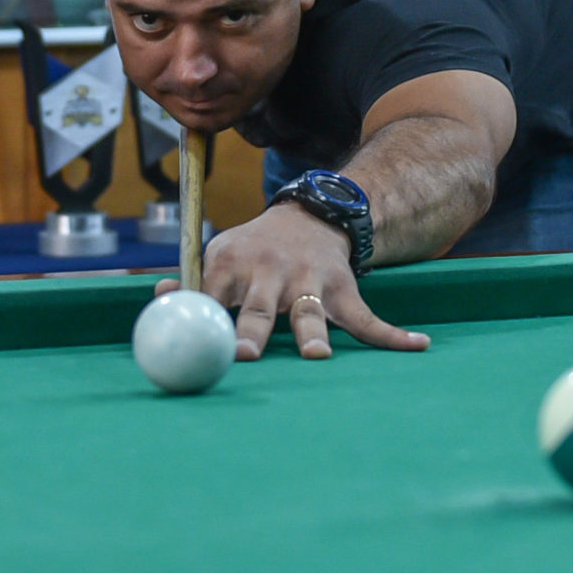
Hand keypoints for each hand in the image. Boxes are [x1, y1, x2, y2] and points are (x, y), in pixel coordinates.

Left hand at [158, 204, 427, 360]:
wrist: (309, 216)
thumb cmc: (253, 249)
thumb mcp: (219, 254)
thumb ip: (192, 283)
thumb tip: (157, 301)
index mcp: (233, 264)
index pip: (213, 291)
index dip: (203, 311)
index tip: (195, 335)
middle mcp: (271, 272)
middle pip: (259, 306)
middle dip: (252, 329)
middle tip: (245, 354)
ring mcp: (310, 282)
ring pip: (311, 313)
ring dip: (313, 334)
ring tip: (317, 356)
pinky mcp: (343, 291)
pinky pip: (368, 318)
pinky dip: (392, 335)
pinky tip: (416, 346)